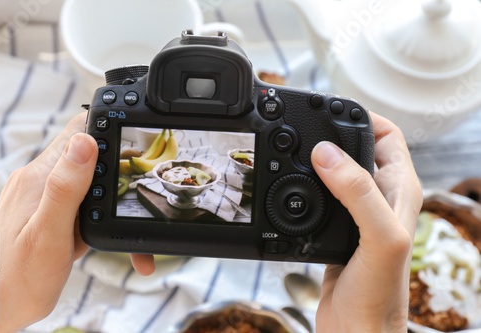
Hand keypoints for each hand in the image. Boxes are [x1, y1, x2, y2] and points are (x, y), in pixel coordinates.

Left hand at [0, 113, 154, 331]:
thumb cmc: (17, 277)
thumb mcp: (49, 232)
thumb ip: (66, 187)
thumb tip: (85, 141)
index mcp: (39, 177)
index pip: (77, 132)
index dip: (107, 132)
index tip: (133, 148)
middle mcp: (38, 181)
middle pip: (88, 156)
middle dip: (116, 172)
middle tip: (136, 191)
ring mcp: (42, 197)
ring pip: (87, 184)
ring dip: (107, 201)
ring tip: (116, 221)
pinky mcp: (46, 213)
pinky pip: (77, 206)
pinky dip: (94, 220)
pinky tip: (94, 240)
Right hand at [311, 112, 421, 331]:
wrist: (356, 329)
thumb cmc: (380, 293)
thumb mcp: (378, 237)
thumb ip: (357, 193)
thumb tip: (327, 154)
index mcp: (400, 191)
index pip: (388, 136)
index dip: (364, 118)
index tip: (332, 110)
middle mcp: (381, 198)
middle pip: (359, 149)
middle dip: (335, 133)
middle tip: (307, 125)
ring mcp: (357, 213)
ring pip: (338, 171)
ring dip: (318, 157)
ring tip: (296, 148)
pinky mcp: (336, 228)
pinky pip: (320, 194)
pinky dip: (306, 183)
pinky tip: (292, 185)